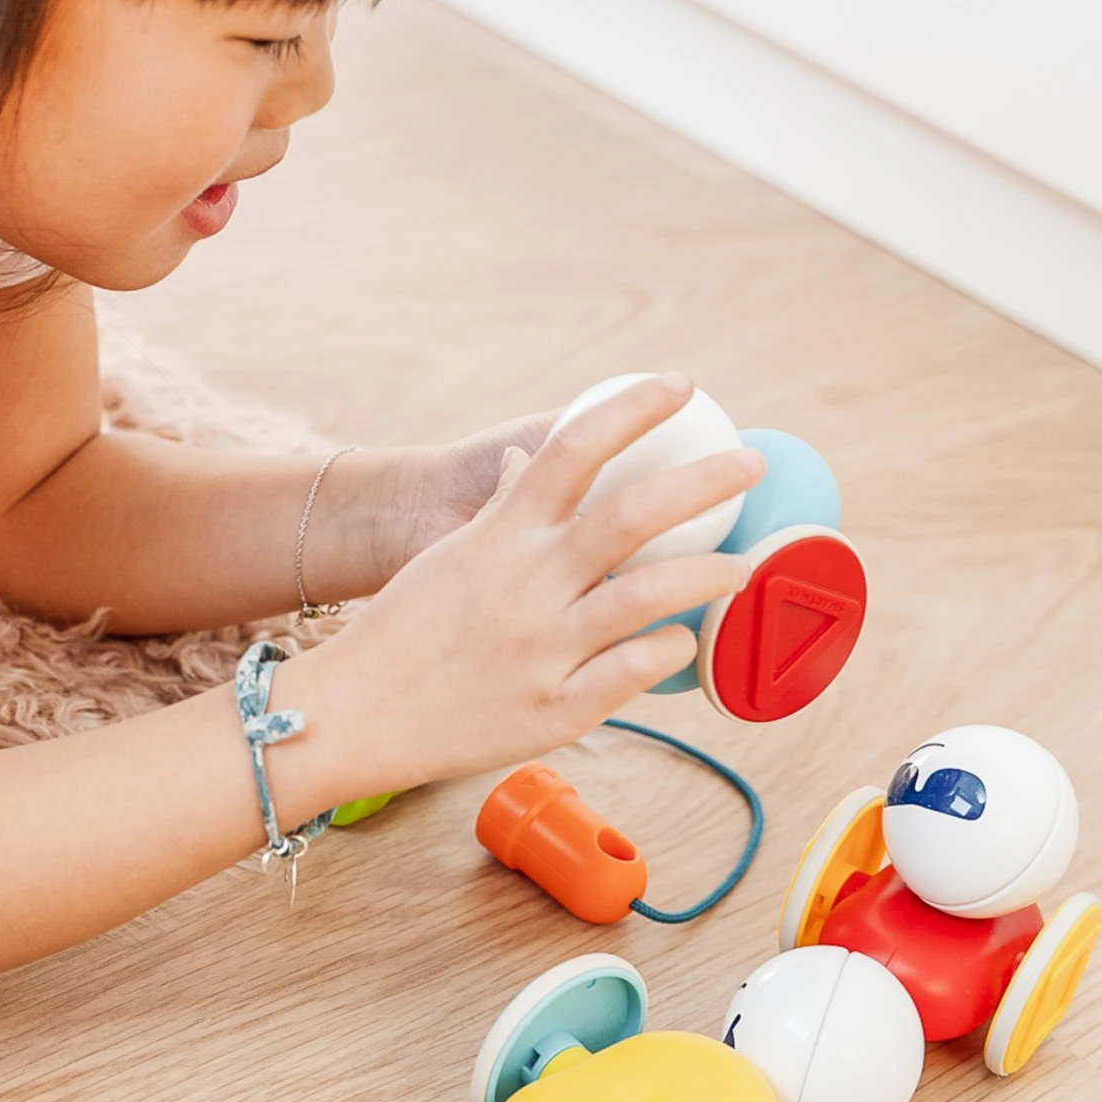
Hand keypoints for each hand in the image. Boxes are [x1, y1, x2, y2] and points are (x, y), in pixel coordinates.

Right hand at [274, 375, 764, 806]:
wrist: (350, 715)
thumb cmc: (400, 632)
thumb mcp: (447, 556)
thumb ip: (499, 512)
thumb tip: (529, 465)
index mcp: (501, 537)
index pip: (576, 448)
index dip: (634, 408)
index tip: (681, 386)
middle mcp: (526, 584)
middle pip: (632, 514)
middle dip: (704, 482)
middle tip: (751, 464)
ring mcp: (542, 649)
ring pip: (647, 597)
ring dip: (706, 574)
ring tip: (742, 565)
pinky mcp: (553, 710)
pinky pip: (631, 674)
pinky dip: (667, 650)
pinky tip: (685, 642)